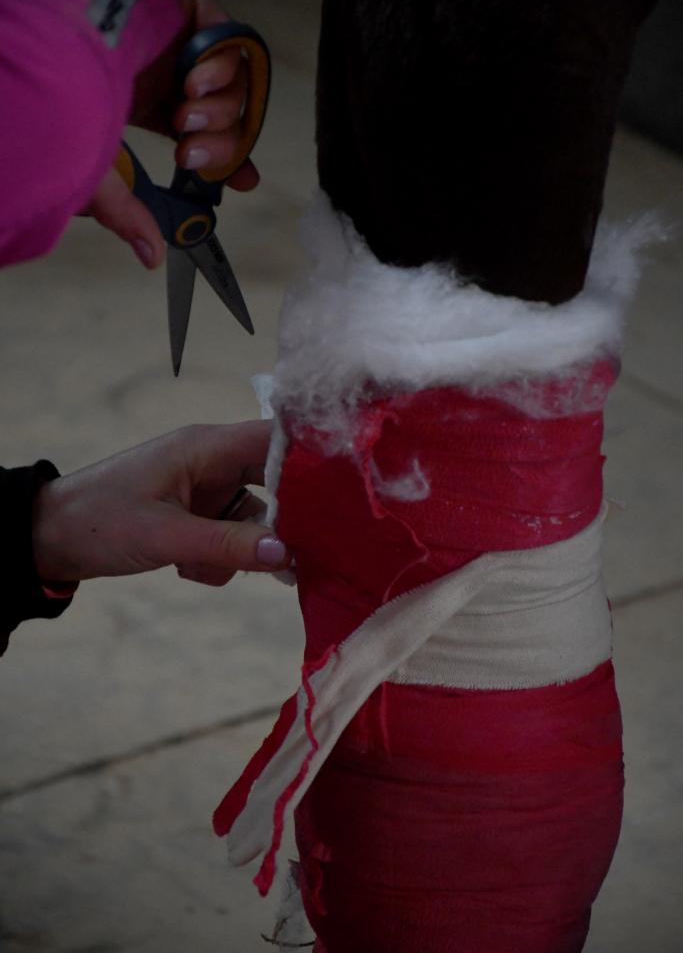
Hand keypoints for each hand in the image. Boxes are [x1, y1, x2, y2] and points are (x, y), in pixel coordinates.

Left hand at [32, 422, 288, 588]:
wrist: (49, 539)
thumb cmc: (100, 521)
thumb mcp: (164, 536)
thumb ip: (228, 546)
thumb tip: (289, 555)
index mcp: (207, 447)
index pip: (277, 440)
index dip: (313, 462)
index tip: (344, 495)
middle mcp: (214, 463)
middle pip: (276, 483)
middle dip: (283, 521)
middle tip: (302, 554)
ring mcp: (207, 491)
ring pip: (255, 520)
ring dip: (241, 550)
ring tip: (205, 565)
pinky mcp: (199, 517)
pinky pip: (233, 538)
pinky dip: (220, 560)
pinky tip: (187, 568)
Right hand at [86, 0, 258, 269]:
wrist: (56, 42)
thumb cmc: (61, 99)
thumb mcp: (92, 171)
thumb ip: (125, 213)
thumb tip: (150, 256)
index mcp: (146, 102)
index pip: (204, 133)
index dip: (229, 158)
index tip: (246, 182)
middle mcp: (168, 71)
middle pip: (228, 116)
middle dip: (221, 146)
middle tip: (192, 156)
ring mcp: (182, 40)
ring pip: (235, 86)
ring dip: (220, 113)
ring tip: (186, 119)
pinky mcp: (192, 10)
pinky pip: (233, 43)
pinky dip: (222, 71)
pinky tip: (192, 83)